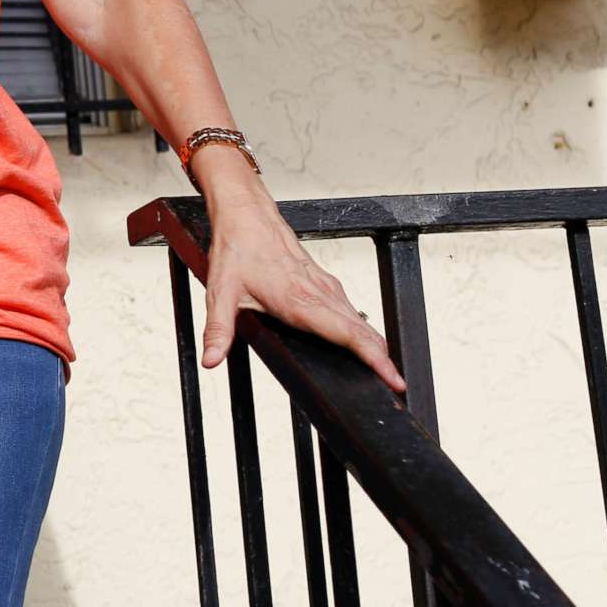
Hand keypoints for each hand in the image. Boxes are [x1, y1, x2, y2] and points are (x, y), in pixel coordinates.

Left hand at [199, 189, 406, 393]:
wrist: (247, 216)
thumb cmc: (237, 251)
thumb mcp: (220, 293)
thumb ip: (218, 330)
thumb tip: (210, 360)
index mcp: (300, 301)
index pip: (348, 335)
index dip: (374, 359)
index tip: (393, 380)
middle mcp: (321, 294)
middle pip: (364, 333)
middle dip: (384, 363)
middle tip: (396, 391)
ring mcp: (327, 288)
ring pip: (361, 322)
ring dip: (376, 348)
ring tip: (387, 376)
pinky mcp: (326, 284)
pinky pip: (352, 313)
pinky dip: (364, 333)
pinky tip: (365, 348)